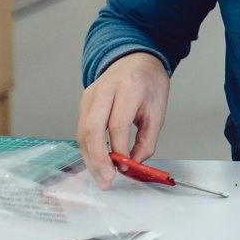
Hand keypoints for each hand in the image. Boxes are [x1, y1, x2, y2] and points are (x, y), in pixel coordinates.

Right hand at [76, 52, 171, 189]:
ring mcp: (89, 95)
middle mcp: (104, 90)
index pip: (117, 123)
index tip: (125, 167)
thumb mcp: (158, 109)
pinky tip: (96, 163)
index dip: (119, 148)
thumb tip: (134, 163)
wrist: (135, 60)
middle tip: (106, 179)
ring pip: (83, 132)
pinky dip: (88, 149)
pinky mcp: (83, 103)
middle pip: (92, 128)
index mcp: (128, 87)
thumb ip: (148, 138)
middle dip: (97, 158)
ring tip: (101, 177)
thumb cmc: (149, 84)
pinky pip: (81, 130)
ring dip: (90, 158)